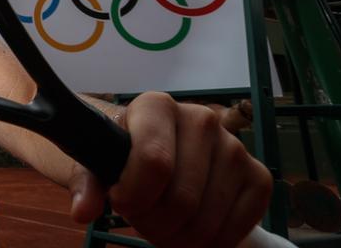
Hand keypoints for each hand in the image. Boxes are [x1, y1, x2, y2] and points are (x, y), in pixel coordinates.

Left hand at [68, 91, 272, 247]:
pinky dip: (211, 242)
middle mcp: (202, 118)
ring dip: (179, 237)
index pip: (154, 162)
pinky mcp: (258, 176)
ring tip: (162, 222)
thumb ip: (85, 184)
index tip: (120, 201)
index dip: (134, 196)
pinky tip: (191, 228)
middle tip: (141, 218)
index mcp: (157, 106)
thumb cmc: (120, 155)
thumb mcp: (94, 162)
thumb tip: (82, 209)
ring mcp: (234, 147)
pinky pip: (237, 227)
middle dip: (154, 223)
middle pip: (181, 199)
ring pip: (207, 220)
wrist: (150, 151)